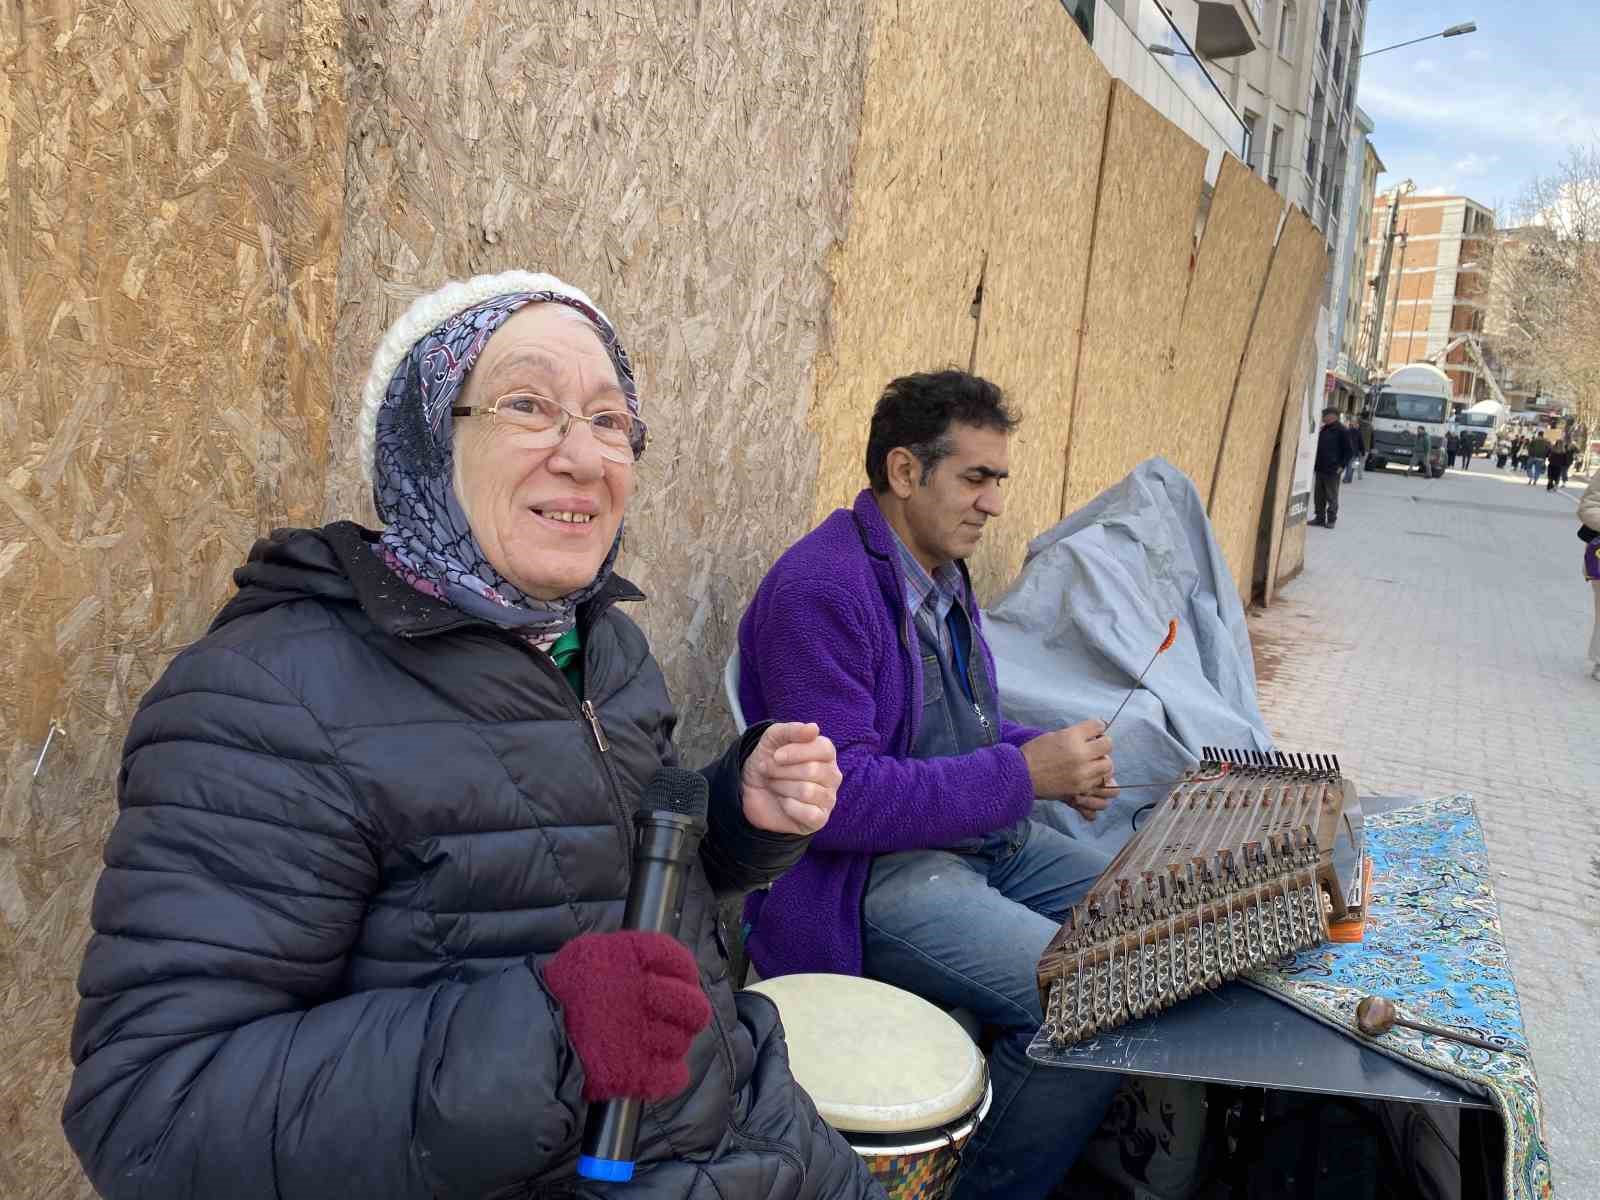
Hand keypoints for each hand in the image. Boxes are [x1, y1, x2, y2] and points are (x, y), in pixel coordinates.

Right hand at [544, 931, 710, 1101]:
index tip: (678, 981)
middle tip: (673, 1016)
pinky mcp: (640, 1074)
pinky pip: (675, 1076)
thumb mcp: (589, 953)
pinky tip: (652, 1067)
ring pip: (683, 1042)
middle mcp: (646, 994)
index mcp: (632, 958)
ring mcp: (645, 1037)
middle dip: (689, 1012)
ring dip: (672, 1042)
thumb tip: (655, 960)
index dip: (683, 972)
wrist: (531, 1035)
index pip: (678, 960)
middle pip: (694, 1007)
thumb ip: (627, 954)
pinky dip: (668, 1074)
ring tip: (649, 1041)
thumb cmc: (561, 992)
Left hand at [740, 722, 840, 834]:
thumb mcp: (772, 739)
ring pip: (808, 791)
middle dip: (782, 771)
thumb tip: (814, 728)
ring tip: (774, 785)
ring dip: (782, 787)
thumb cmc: (768, 761)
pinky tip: (783, 803)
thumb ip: (791, 730)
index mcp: (825, 753)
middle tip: (769, 772)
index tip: (776, 756)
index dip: (797, 752)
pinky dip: (789, 807)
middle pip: (813, 770)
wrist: (750, 790)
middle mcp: (832, 775)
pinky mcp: (819, 819)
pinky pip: (810, 814)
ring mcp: (828, 799)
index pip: (824, 749)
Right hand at [1021, 720, 1116, 804]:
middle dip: (1102, 745)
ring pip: (1108, 765)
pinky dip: (1095, 777)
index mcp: (1072, 736)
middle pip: (1107, 745)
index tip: (1094, 731)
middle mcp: (1080, 753)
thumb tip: (1094, 732)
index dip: (1098, 727)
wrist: (1021, 776)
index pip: (1098, 726)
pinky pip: (1100, 781)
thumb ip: (1076, 735)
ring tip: (1091, 763)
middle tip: (1094, 748)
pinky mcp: (1081, 787)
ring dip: (1101, 762)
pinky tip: (1086, 775)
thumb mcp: (1055, 736)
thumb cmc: (1035, 753)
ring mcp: (1082, 772)